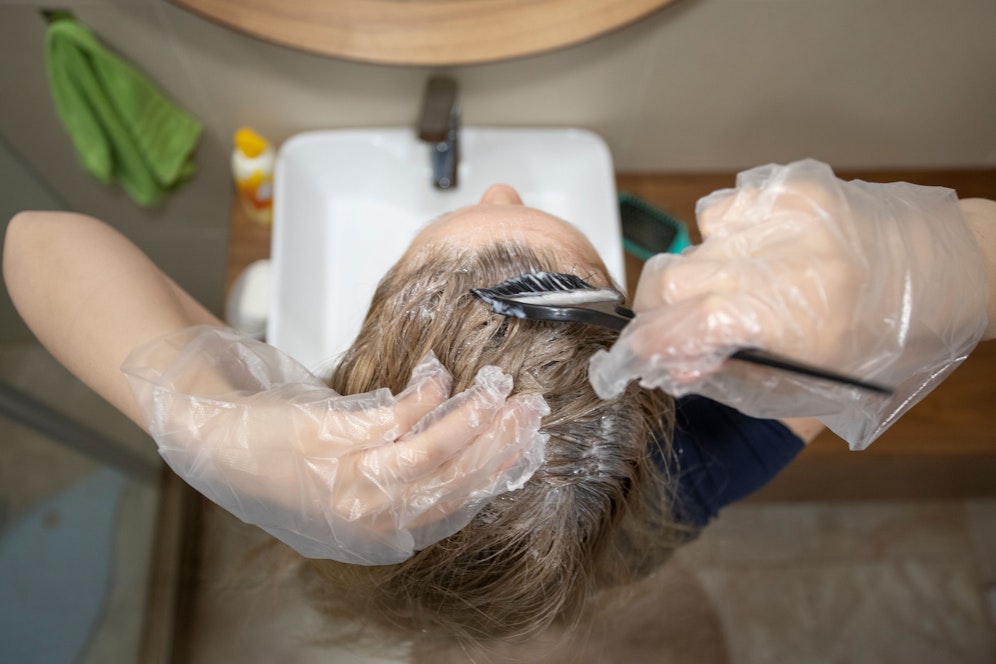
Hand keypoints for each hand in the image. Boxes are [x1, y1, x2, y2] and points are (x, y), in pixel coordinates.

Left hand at [123, 326, 547, 564]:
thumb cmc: (280, 458)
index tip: (525, 442)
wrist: (212, 434)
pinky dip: (422, 394)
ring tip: (497, 388)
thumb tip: (465, 442)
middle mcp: (360, 519)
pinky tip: (434, 374)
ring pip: (428, 455)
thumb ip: (397, 475)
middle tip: (528, 408)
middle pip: (448, 482)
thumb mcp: (347, 482)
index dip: (495, 473)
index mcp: (372, 535)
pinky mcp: (324, 441)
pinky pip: (393, 418)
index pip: (452, 508)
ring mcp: (341, 481)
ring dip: (470, 419)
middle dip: (496, 443)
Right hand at [590, 159, 987, 448]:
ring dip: (699, 272)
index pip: (686, 328)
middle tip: (677, 326)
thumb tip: (672, 365)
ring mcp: (787, 214)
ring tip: (738, 286)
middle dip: (662, 309)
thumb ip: (735, 375)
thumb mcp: (813, 381)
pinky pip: (723, 210)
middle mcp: (787, 259)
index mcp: (797, 320)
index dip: (644, 346)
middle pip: (672, 279)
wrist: (946, 271)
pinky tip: (757, 253)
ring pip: (693, 241)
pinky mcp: (791, 185)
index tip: (629, 358)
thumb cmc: (885, 338)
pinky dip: (725, 237)